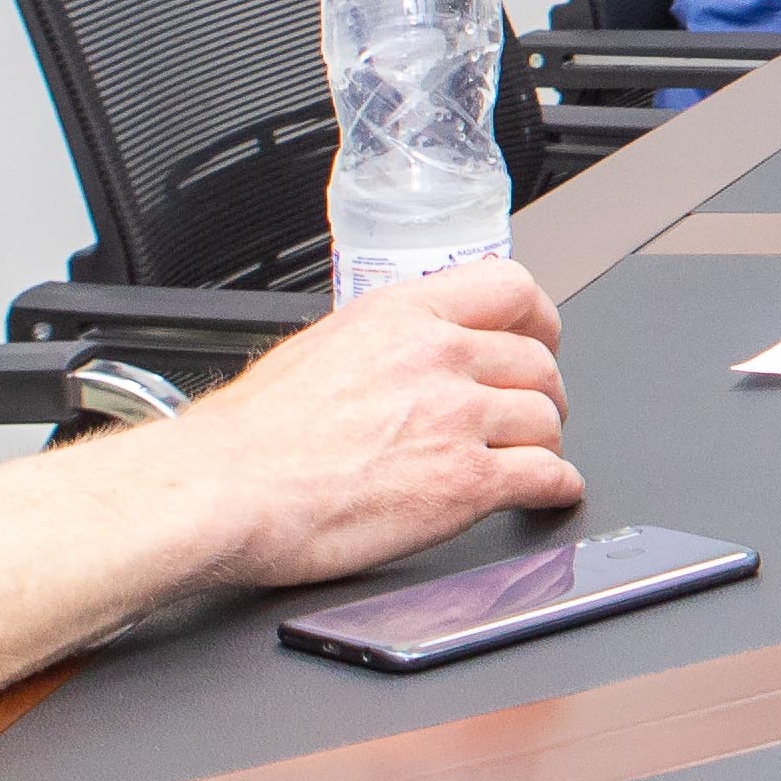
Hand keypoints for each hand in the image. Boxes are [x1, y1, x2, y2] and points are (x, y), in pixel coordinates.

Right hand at [181, 262, 582, 585]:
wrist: (224, 489)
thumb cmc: (248, 434)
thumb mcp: (319, 348)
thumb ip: (381, 344)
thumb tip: (405, 355)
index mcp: (402, 315)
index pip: (511, 289)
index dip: (538, 320)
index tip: (540, 338)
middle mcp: (437, 357)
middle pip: (537, 362)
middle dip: (541, 391)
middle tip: (531, 411)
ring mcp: (456, 418)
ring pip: (545, 419)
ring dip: (545, 442)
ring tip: (531, 456)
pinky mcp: (464, 483)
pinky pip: (545, 476)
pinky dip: (557, 486)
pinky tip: (548, 491)